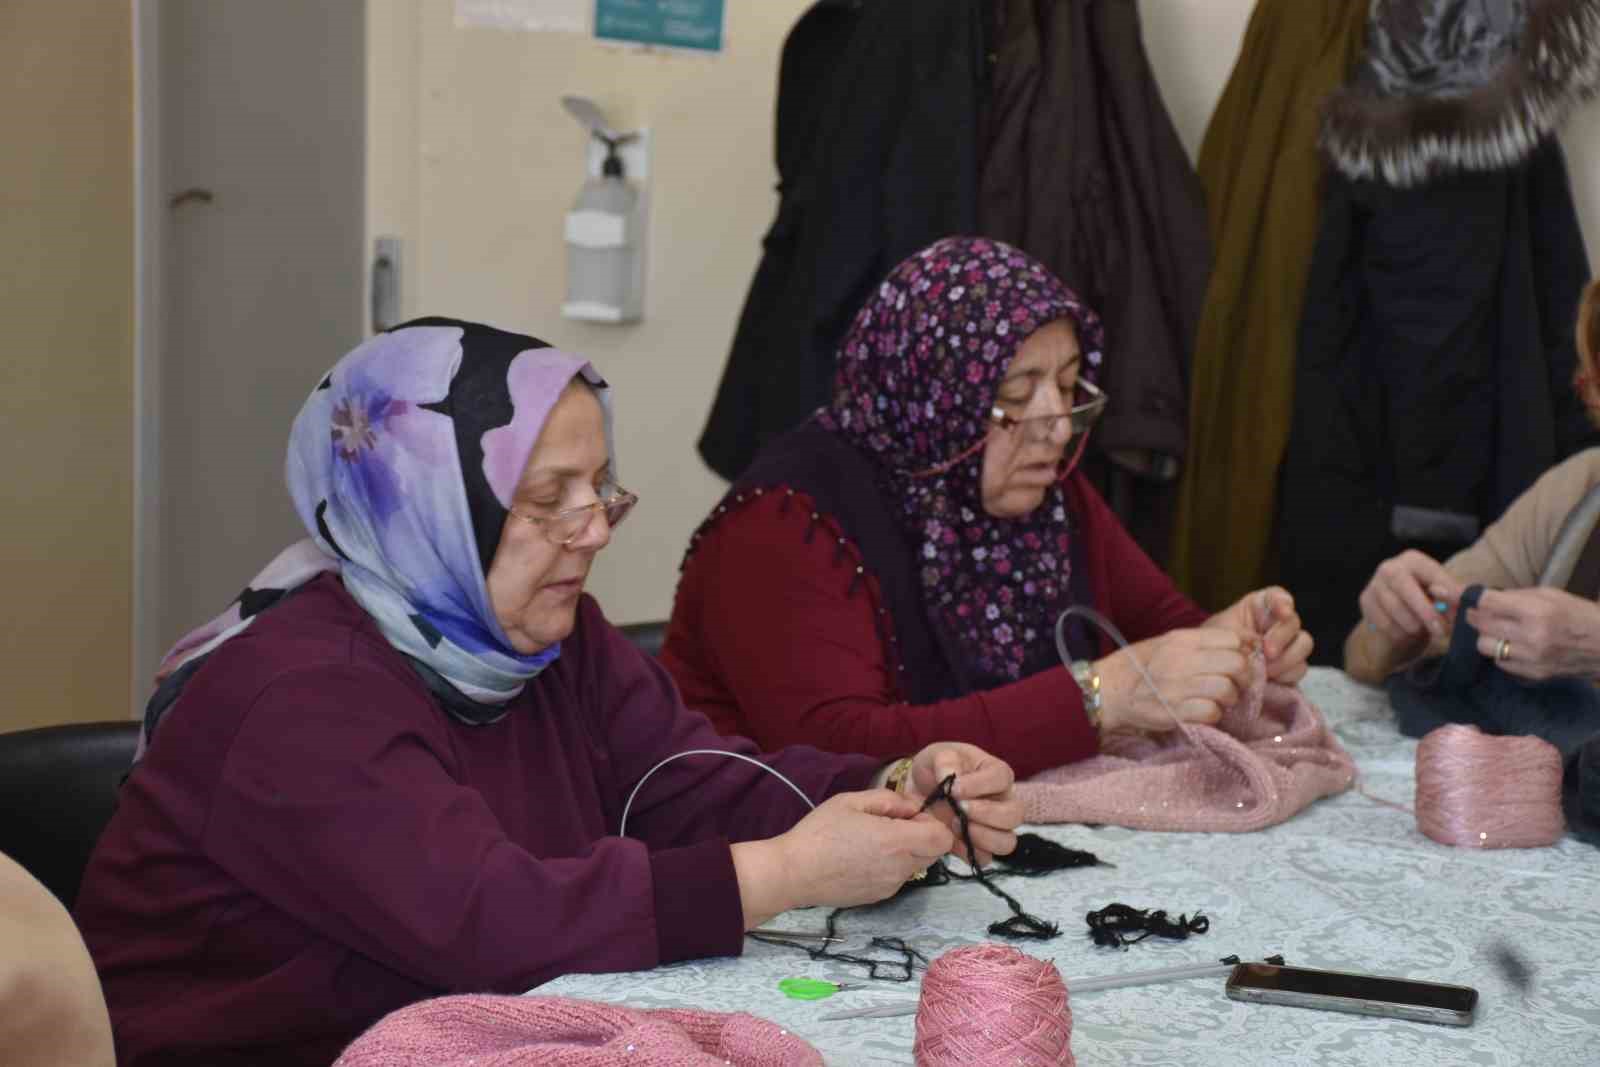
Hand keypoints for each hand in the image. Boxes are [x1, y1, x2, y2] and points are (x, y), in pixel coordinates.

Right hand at [734, 791, 952, 925]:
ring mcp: (890, 886)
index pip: (942, 838)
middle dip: (922, 837)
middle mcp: (899, 869)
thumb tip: (912, 806)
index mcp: (896, 842)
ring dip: (906, 852)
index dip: (932, 823)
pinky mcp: (878, 897)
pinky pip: (897, 878)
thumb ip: (889, 800)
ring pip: (916, 866)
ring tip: (872, 842)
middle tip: (892, 826)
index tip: (910, 816)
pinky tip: (862, 858)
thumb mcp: (851, 801)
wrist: (794, 873)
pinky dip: (890, 866)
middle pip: (933, 854)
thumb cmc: (820, 832)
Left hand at [903, 743, 1022, 865]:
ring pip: (1007, 841)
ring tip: (955, 825)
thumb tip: (951, 778)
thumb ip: (945, 761)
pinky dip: (970, 853)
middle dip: (987, 813)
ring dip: (982, 837)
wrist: (920, 791)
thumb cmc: (936, 768)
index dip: (981, 785)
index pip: (1002, 778)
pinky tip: (952, 841)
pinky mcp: (980, 847)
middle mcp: (1003, 801)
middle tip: (959, 809)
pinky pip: (985, 858)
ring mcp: (994, 827)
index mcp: (996, 773)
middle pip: (1015, 814)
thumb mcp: (937, 755)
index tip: (954, 788)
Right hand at [1095, 627, 1250, 733]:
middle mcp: (1181, 660)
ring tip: (1218, 700)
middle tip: (1235, 684)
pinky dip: (1214, 715)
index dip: (1244, 651)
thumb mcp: (1167, 643)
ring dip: (1229, 698)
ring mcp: (1178, 687)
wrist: (1107, 690)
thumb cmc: (1139, 666)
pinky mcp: (1175, 712)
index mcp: (1182, 640)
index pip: (1233, 639)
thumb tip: (1244, 645)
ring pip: (1228, 690)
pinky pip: (1212, 713)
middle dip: (1243, 676)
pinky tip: (1203, 711)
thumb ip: (1201, 643)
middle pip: (1237, 664)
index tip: (1242, 661)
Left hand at [1208, 586, 1313, 683]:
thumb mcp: (1221, 634)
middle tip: (1267, 653)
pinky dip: (1285, 677)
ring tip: (1264, 672)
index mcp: (1260, 608)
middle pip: (1294, 622)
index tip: (1283, 612)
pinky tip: (1269, 683)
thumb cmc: (1215, 645)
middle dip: (1282, 638)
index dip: (1283, 602)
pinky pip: (1298, 670)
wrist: (1213, 672)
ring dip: (1286, 660)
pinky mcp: (1289, 668)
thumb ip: (1241, 635)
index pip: (1277, 596)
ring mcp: (1287, 646)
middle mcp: (1278, 624)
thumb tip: (1259, 647)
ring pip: (1302, 646)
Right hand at [1359, 549, 1461, 651]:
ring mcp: (1374, 584)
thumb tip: (1460, 598)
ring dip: (1414, 626)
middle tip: (1441, 631)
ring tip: (1423, 630)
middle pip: (1405, 588)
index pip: (1430, 572)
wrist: (1398, 616)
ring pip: (1395, 609)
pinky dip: (1400, 634)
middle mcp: (1389, 567)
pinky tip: (1406, 632)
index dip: (1445, 588)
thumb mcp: (1442, 595)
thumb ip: (1451, 595)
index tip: (1457, 606)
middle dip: (1425, 612)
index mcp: (1413, 560)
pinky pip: (1384, 623)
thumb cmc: (1426, 601)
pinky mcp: (1365, 601)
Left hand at [1465, 587, 1599, 680]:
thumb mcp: (1550, 595)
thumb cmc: (1579, 615)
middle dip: (1476, 616)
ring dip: (1487, 636)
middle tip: (1480, 612)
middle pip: (1481, 624)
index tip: (1465, 596)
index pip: (1487, 603)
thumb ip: (1515, 596)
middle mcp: (1531, 636)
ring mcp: (1531, 658)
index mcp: (1536, 612)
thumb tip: (1483, 597)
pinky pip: (1500, 663)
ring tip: (1499, 630)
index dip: (1472, 598)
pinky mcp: (1533, 674)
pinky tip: (1513, 646)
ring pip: (1485, 646)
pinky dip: (1501, 653)